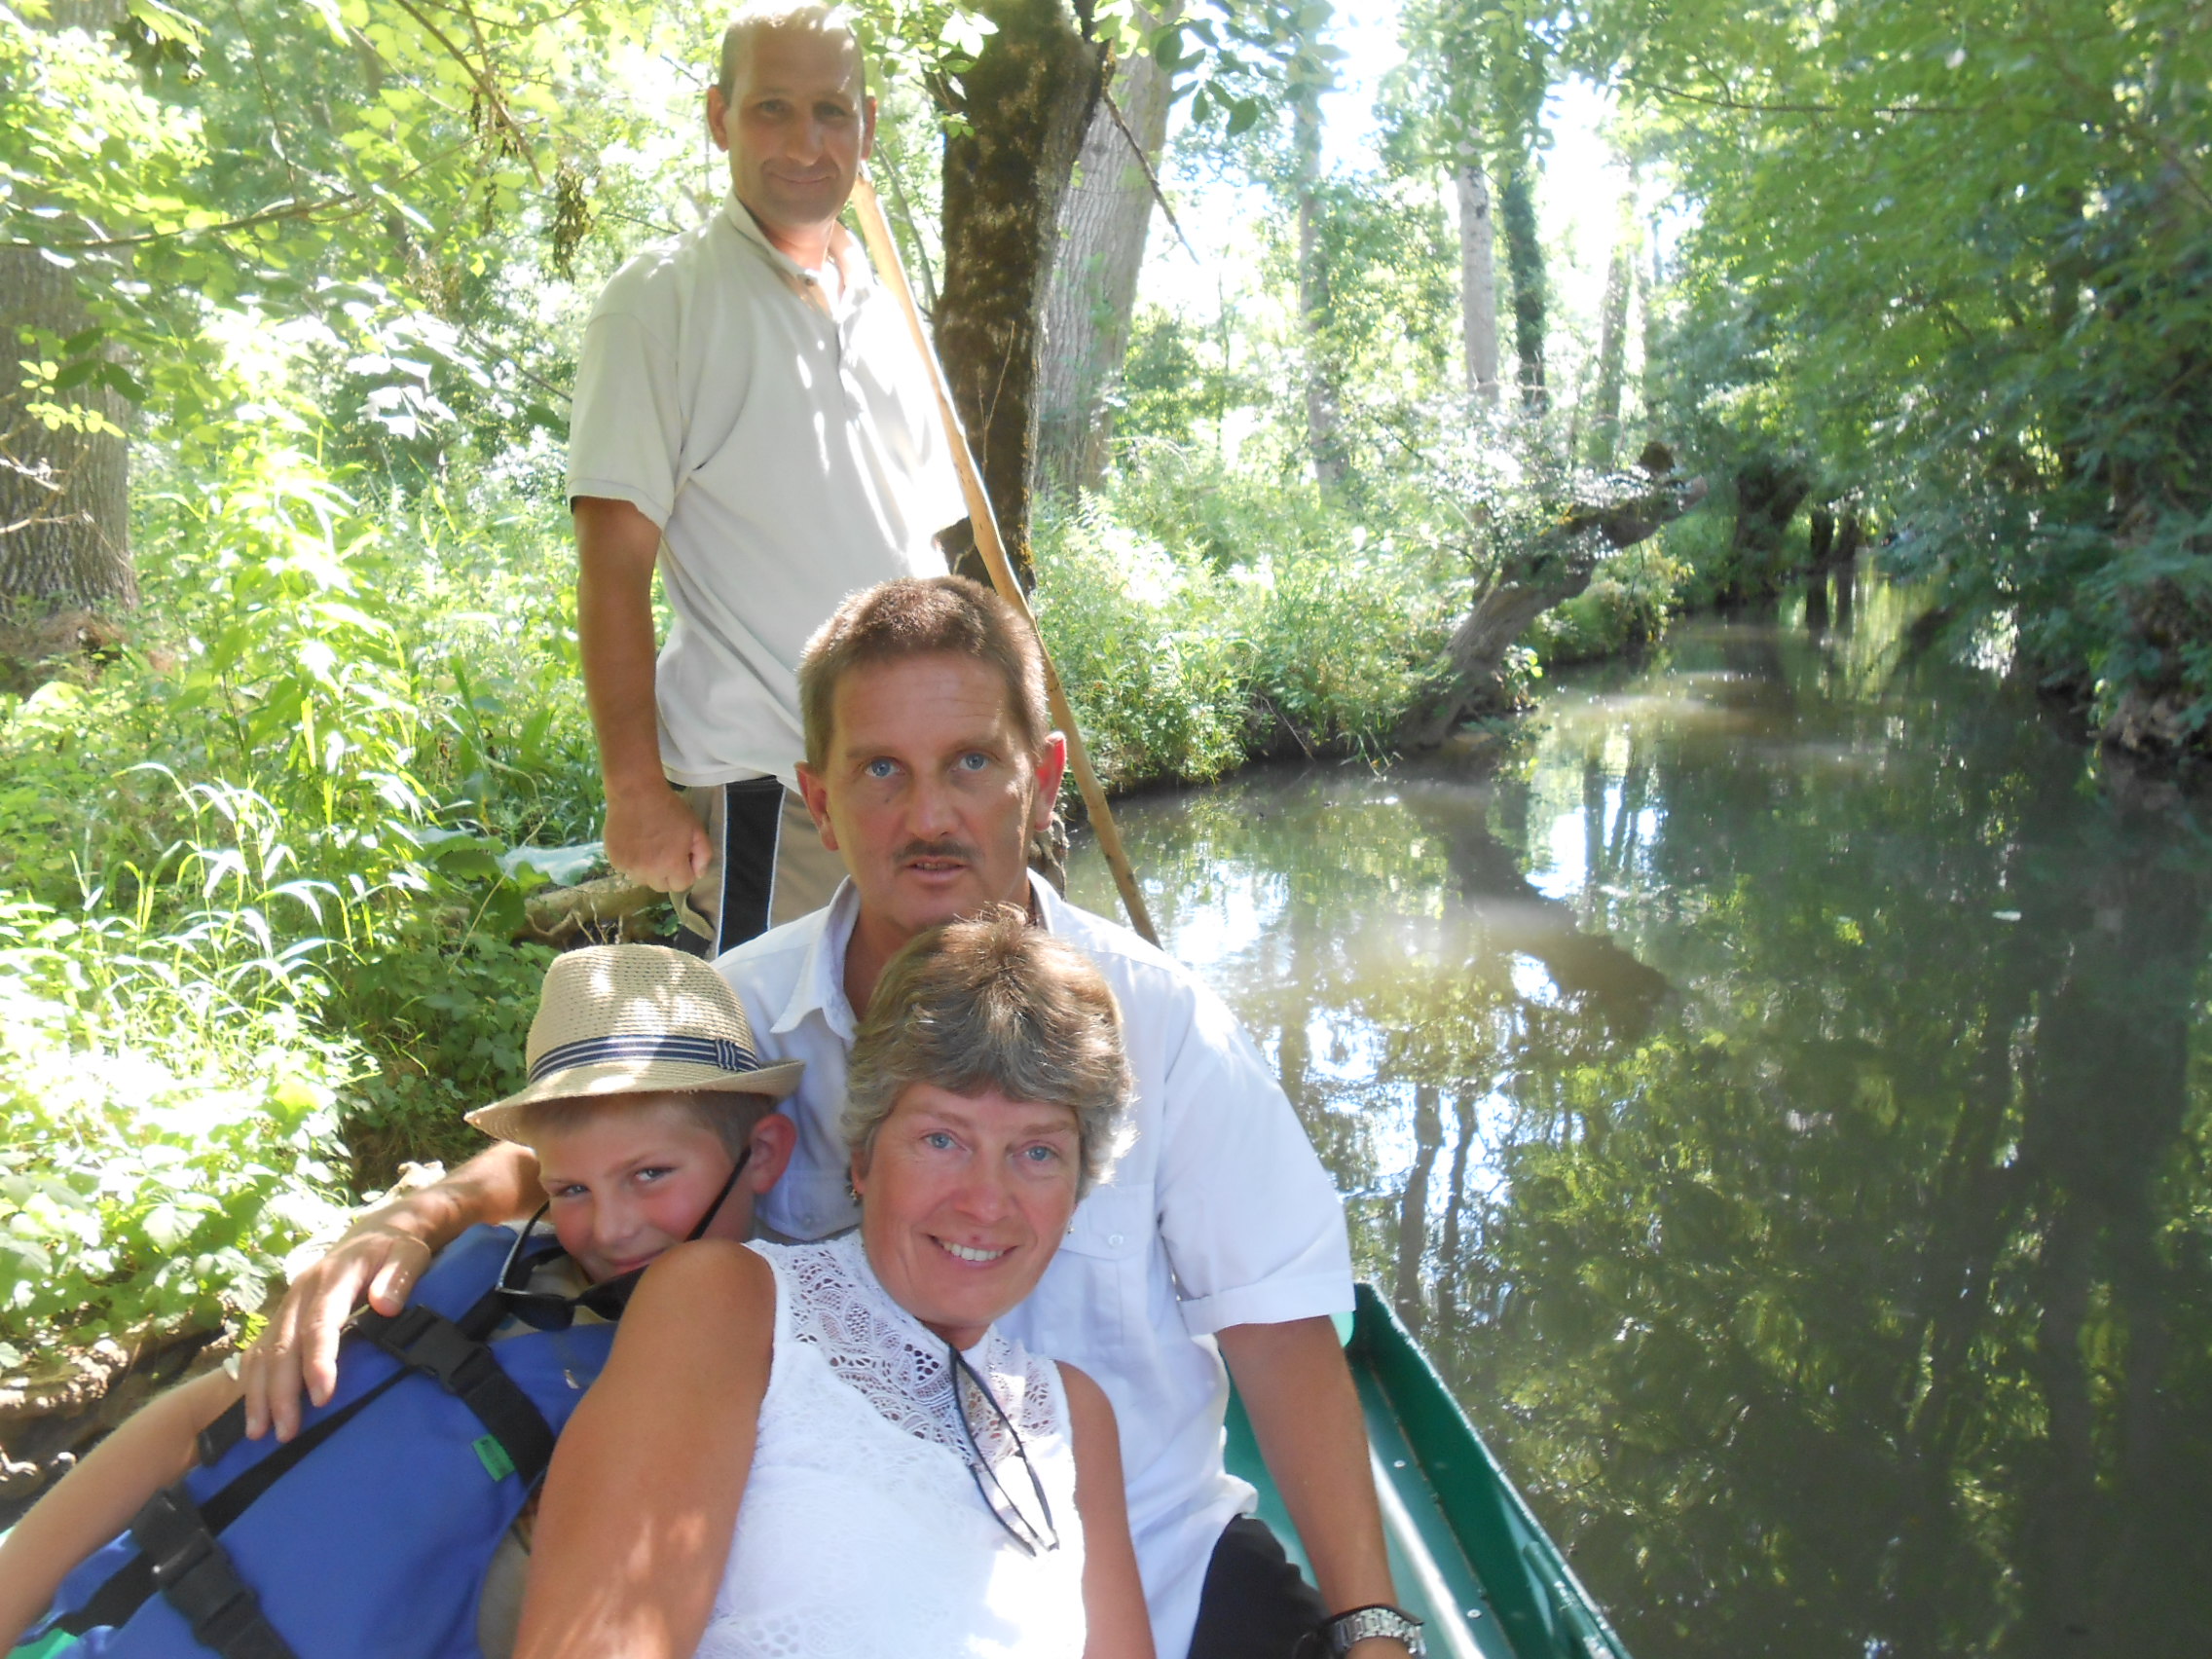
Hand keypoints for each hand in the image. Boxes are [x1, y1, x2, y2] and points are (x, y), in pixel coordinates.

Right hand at [239, 1219, 435, 1442]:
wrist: (376, 1233)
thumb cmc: (396, 1249)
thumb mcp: (410, 1253)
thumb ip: (401, 1275)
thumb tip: (385, 1305)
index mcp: (333, 1278)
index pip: (320, 1324)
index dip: (319, 1362)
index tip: (323, 1397)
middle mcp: (301, 1292)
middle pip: (284, 1345)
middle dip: (282, 1391)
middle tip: (287, 1431)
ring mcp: (288, 1304)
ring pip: (264, 1351)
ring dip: (259, 1393)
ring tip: (258, 1433)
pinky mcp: (282, 1316)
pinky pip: (258, 1350)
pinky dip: (251, 1381)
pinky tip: (252, 1410)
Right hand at [603, 781, 710, 894]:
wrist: (635, 792)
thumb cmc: (669, 809)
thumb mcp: (696, 829)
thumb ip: (703, 855)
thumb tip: (698, 874)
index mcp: (671, 865)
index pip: (682, 885)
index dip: (686, 871)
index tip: (682, 856)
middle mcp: (648, 871)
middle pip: (662, 886)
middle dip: (668, 873)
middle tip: (667, 851)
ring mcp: (628, 867)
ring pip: (643, 879)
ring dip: (649, 870)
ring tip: (650, 847)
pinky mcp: (614, 860)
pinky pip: (628, 870)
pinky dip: (633, 862)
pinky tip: (636, 843)